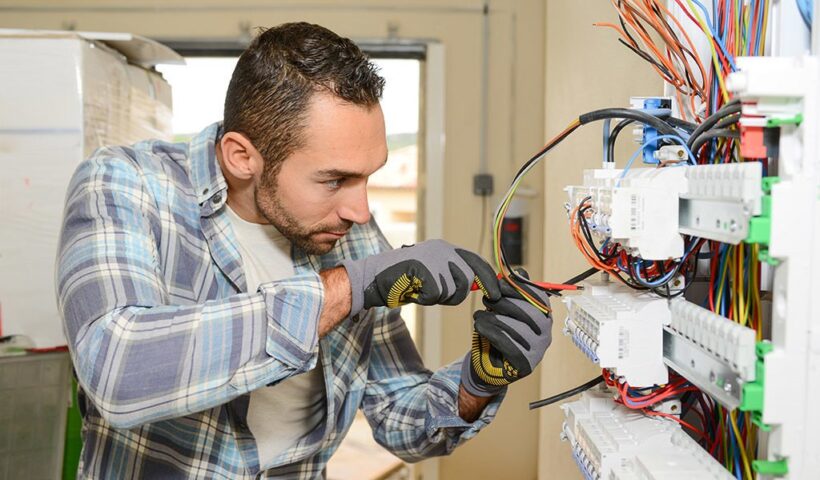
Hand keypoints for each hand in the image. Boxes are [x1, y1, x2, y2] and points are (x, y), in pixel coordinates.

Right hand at [340, 239, 500, 313]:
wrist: (373, 277)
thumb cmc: (403, 279)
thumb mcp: (433, 274)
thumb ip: (454, 277)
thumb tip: (481, 286)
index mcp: (445, 248)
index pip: (476, 261)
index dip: (489, 279)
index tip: (496, 293)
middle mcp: (442, 249)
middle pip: (467, 280)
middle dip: (455, 294)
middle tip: (434, 293)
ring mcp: (433, 258)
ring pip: (452, 290)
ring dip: (437, 297)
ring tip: (419, 288)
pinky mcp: (423, 269)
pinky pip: (436, 296)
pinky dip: (424, 299)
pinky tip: (412, 290)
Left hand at [461, 269, 552, 396]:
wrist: (489, 366)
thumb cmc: (499, 333)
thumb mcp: (505, 310)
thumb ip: (513, 293)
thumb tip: (520, 272)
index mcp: (544, 317)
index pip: (538, 298)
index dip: (518, 288)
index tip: (499, 285)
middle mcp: (545, 333)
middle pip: (528, 312)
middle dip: (503, 302)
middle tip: (486, 300)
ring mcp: (538, 350)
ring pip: (515, 327)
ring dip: (492, 317)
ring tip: (479, 315)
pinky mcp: (525, 364)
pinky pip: (507, 343)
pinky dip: (490, 331)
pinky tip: (479, 326)